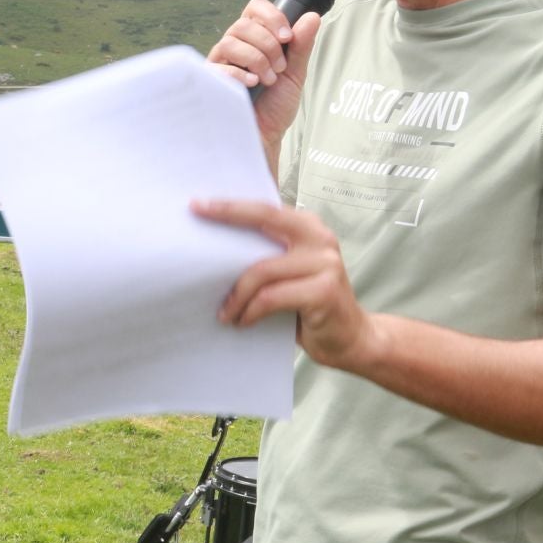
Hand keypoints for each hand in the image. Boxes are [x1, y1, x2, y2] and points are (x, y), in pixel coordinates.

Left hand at [192, 197, 380, 370]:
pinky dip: (251, 311)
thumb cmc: (308, 305)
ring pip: (261, 270)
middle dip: (226, 220)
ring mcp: (325, 263)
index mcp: (308, 228)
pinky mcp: (324, 290)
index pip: (264, 209)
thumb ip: (266, 255)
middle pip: (265, 221)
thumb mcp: (287, 273)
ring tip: (224, 313)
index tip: (196, 205)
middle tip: (193, 240)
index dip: (230, 206)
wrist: (349, 337)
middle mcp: (320, 238)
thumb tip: (213, 248)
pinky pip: (270, 298)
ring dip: (236, 296)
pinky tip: (243, 322)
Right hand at [205, 0, 321, 151]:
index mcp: (255, 39)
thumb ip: (301, 46)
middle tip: (279, 67)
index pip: (255, 9)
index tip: (286, 37)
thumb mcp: (295, 73)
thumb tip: (312, 17)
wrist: (265, 136)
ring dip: (256, 59)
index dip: (271, 17)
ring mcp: (221, 63)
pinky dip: (241, 73)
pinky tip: (252, 84)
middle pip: (243, 24)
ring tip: (267, 79)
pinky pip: (219, 66)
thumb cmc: (275, 107)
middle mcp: (235, 47)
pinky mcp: (210, 81)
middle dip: (267, 44)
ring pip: (231, 42)